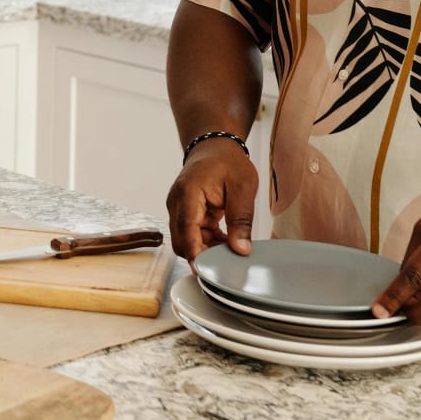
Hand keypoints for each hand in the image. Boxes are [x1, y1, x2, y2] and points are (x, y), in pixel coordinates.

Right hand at [166, 138, 256, 260]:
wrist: (215, 148)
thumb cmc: (227, 162)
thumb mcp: (242, 189)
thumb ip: (241, 220)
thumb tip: (241, 249)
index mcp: (188, 193)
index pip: (186, 229)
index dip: (195, 253)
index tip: (206, 271)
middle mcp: (177, 203)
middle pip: (181, 240)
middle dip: (201, 255)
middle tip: (227, 262)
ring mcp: (178, 209)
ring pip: (186, 240)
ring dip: (206, 249)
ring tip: (230, 249)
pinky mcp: (184, 213)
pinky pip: (192, 234)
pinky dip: (206, 242)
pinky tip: (225, 241)